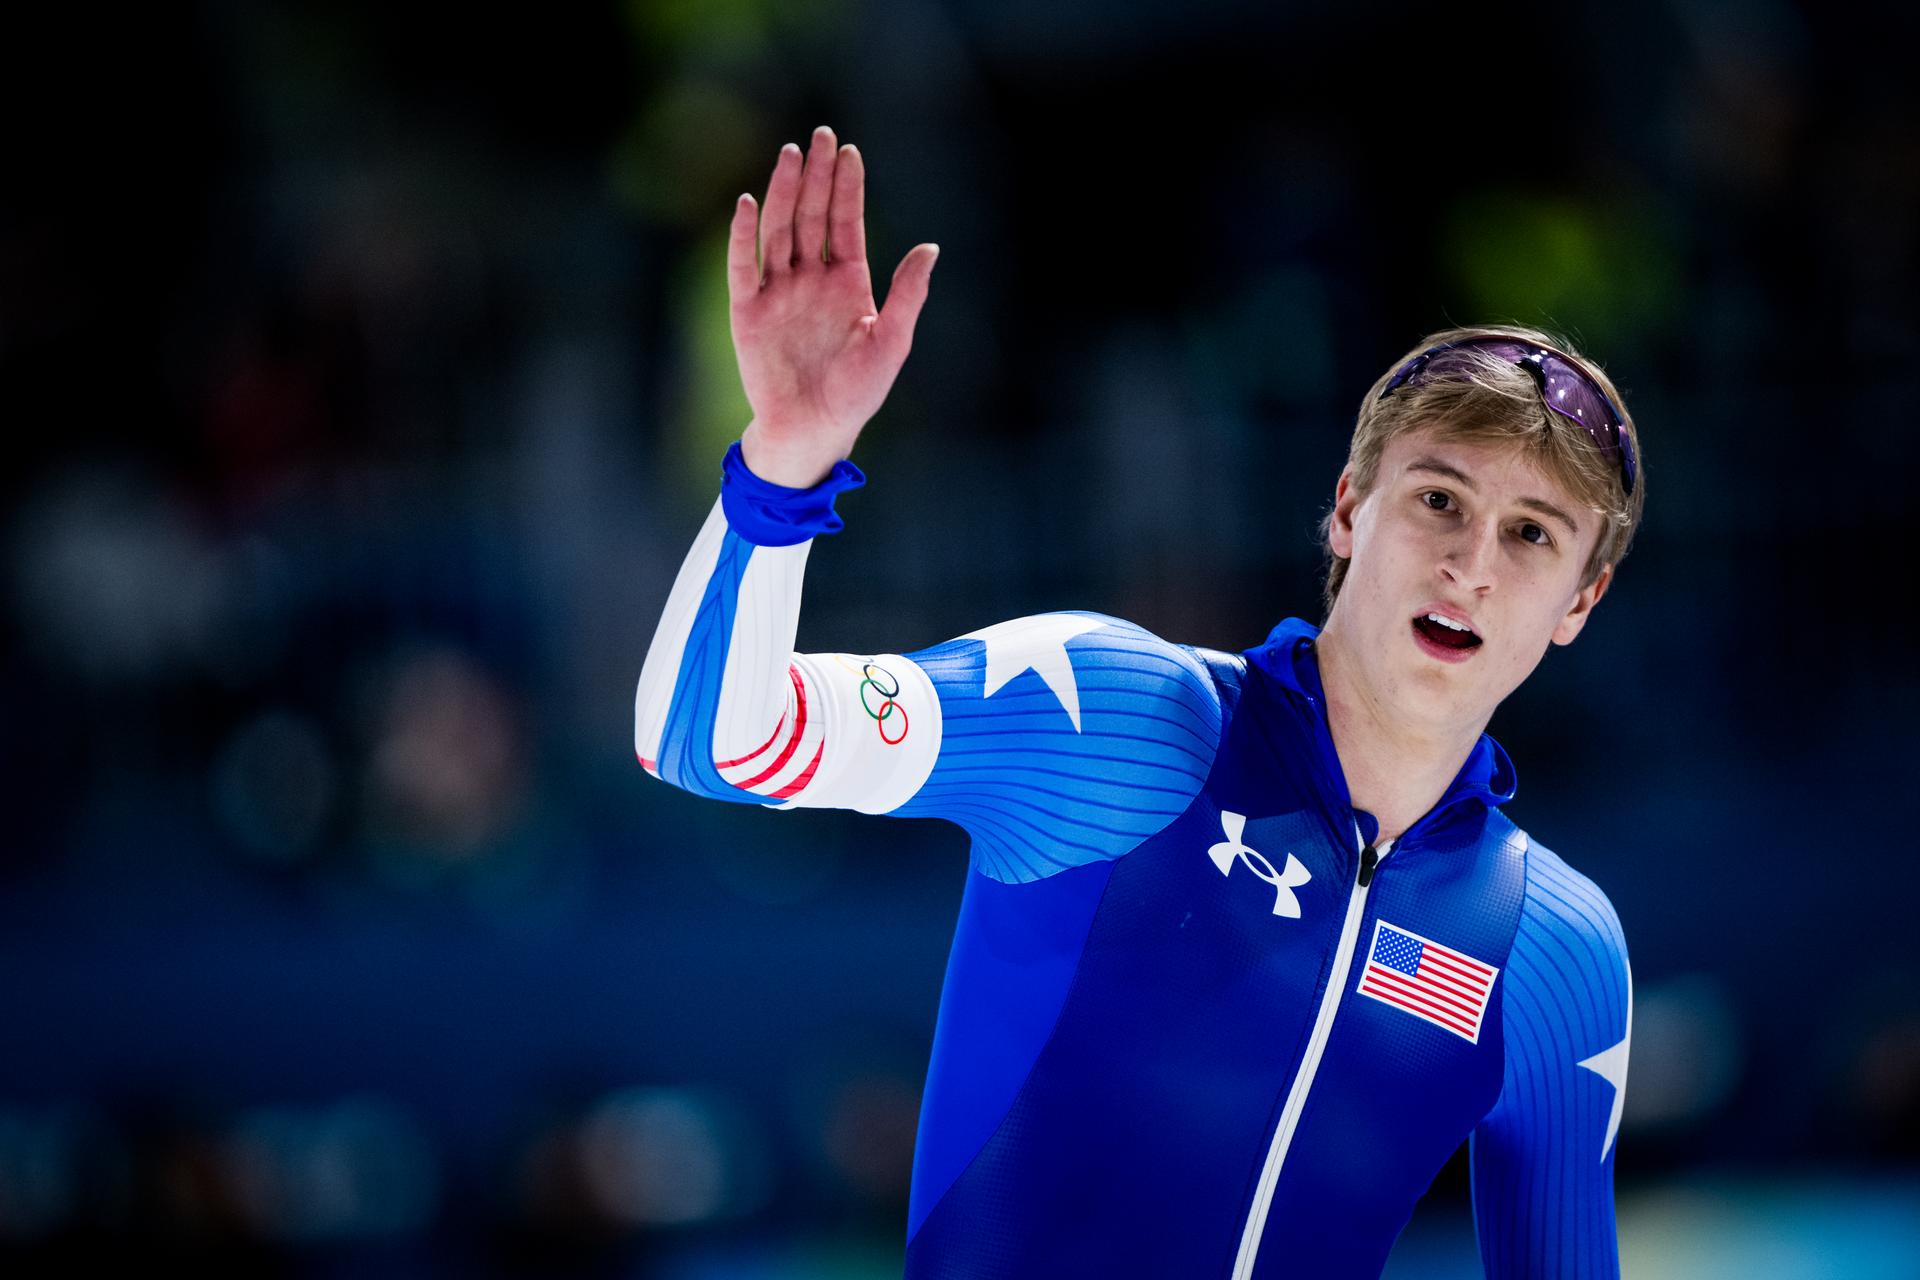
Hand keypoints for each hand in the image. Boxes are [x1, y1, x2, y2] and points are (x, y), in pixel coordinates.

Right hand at [730, 125, 938, 487]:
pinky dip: (744, 235)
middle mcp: (810, 280)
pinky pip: (744, 265)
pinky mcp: (748, 311)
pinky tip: (748, 203)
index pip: (845, 224)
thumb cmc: (856, 394)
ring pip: (779, 230)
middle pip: (812, 216)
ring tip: (791, 155)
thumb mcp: (891, 342)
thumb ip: (908, 295)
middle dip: (817, 177)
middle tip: (821, 135)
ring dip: (785, 193)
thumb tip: (930, 248)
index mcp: (847, 284)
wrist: (813, 430)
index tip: (849, 151)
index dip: (847, 188)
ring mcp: (778, 292)